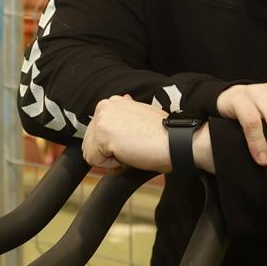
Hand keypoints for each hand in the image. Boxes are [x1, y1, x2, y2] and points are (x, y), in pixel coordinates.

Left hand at [82, 96, 213, 173]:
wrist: (176, 141)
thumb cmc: (164, 132)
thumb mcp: (141, 114)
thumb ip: (126, 112)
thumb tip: (124, 100)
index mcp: (113, 102)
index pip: (97, 131)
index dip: (112, 144)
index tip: (131, 142)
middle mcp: (104, 106)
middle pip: (90, 141)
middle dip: (108, 151)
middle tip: (132, 147)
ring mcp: (102, 120)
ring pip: (90, 151)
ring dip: (110, 158)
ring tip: (131, 150)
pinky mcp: (103, 135)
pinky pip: (94, 160)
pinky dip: (110, 165)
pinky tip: (129, 154)